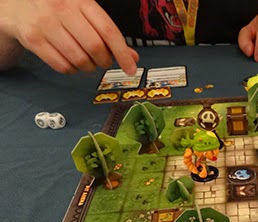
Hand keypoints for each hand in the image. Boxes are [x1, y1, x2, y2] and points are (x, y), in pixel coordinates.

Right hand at [0, 0, 137, 74]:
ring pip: (79, 59)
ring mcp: (45, 23)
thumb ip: (107, 33)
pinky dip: (72, 70)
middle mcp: (61, 9)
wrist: (16, 3)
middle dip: (104, 61)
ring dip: (88, 67)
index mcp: (80, 0)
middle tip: (103, 62)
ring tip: (86, 61)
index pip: (108, 30)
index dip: (123, 53)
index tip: (131, 68)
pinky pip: (61, 66)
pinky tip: (71, 62)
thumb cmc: (57, 10)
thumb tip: (132, 57)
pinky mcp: (32, 38)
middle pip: (95, 47)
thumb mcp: (84, 13)